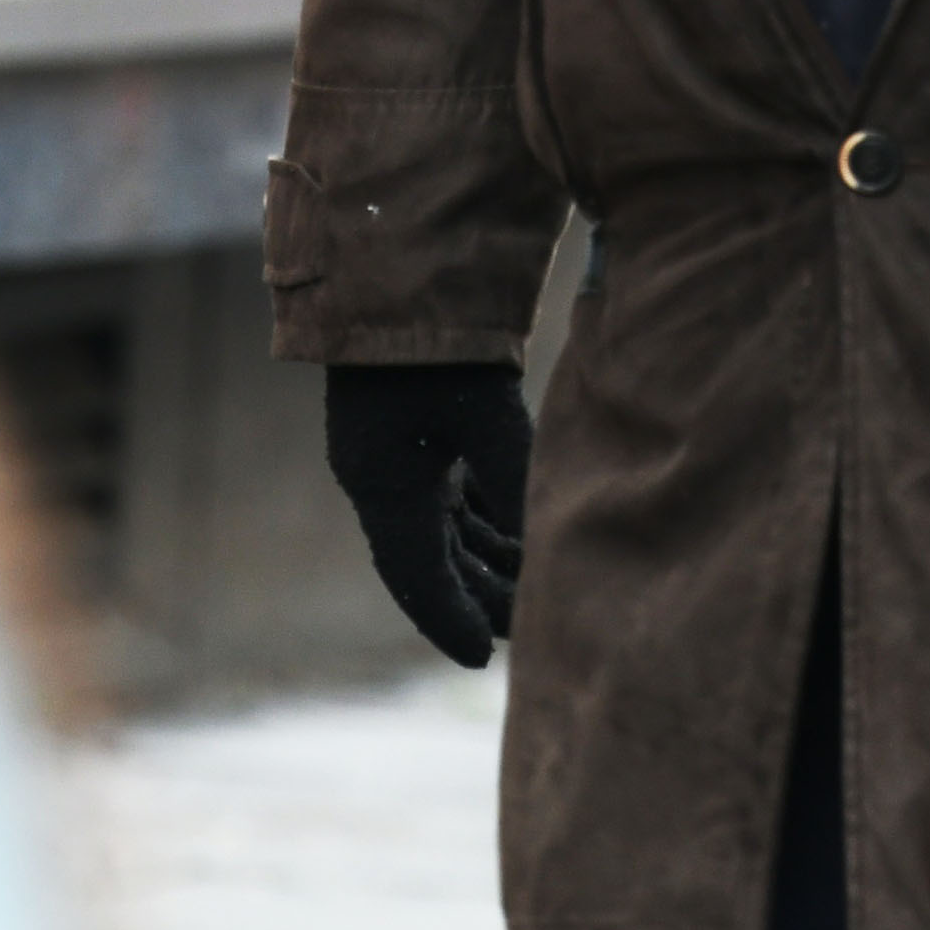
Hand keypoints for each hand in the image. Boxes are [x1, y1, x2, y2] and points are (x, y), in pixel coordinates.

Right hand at [323, 362, 533, 665]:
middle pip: (431, 556)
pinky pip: (448, 494)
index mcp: (382, 484)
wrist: (399, 271)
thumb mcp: (484, 412)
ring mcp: (396, 453)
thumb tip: (546, 536)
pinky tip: (517, 532)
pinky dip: (482, 519)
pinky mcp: (414, 429)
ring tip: (530, 588)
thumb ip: (514, 476)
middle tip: (523, 630)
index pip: (416, 574)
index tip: (481, 658)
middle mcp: (382, 477)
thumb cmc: (438, 343)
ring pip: (442, 527)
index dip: (449, 618)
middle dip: (476, 594)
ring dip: (483, 558)